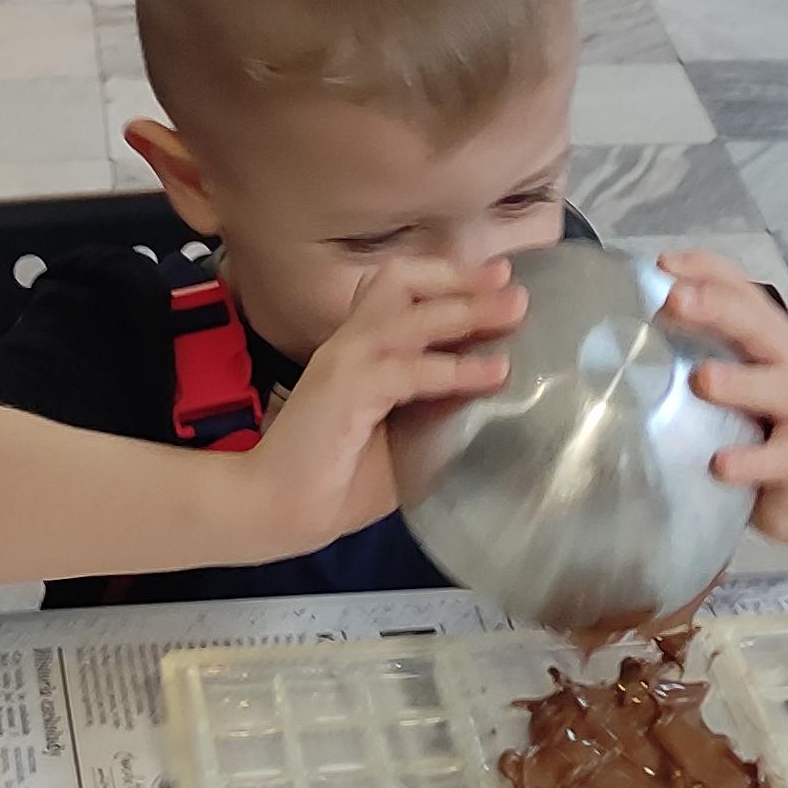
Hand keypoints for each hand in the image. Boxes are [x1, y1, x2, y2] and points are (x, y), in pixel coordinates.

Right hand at [230, 257, 520, 558]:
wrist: (274, 509)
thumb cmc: (335, 482)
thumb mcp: (400, 438)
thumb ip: (434, 410)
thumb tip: (491, 396)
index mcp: (357, 349)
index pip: (398, 290)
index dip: (448, 280)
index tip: (497, 280)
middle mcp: (350, 343)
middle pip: (402, 281)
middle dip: (461, 279)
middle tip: (510, 284)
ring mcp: (346, 361)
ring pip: (411, 316)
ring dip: (467, 310)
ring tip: (514, 311)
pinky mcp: (347, 388)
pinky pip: (410, 369)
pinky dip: (456, 368)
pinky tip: (494, 373)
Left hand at [657, 253, 787, 544]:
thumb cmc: (763, 431)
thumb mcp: (732, 390)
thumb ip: (692, 364)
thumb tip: (618, 347)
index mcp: (774, 338)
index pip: (744, 291)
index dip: (706, 271)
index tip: (662, 265)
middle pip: (763, 325)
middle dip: (719, 308)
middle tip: (675, 301)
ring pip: (784, 386)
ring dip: (742, 381)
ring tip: (702, 379)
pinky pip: (785, 459)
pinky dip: (754, 459)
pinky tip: (720, 464)